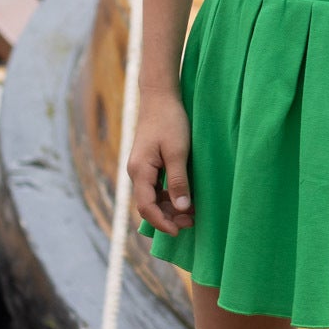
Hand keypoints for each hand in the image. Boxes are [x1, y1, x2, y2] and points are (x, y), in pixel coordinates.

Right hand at [130, 90, 194, 235]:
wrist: (160, 97)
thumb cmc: (170, 121)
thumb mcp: (178, 152)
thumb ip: (179, 180)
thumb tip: (182, 208)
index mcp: (140, 171)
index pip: (146, 206)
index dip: (162, 222)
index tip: (179, 231)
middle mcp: (136, 172)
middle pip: (148, 204)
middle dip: (168, 217)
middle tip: (191, 223)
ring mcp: (141, 167)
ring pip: (152, 196)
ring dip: (169, 207)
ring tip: (191, 214)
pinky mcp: (148, 162)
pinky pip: (155, 187)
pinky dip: (168, 195)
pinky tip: (184, 197)